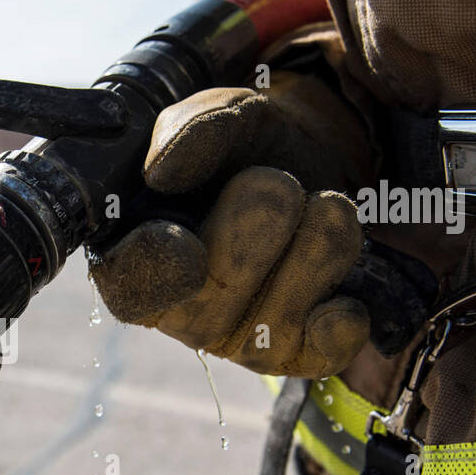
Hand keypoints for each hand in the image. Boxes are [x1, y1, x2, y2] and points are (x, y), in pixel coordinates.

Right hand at [90, 71, 374, 377]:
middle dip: (264, 212)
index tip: (187, 243)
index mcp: (136, 257)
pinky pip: (323, 352)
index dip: (159, 268)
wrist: (320, 163)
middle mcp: (180, 312)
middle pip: (223, 282)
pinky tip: (340, 288)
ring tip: (318, 205)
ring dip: (320, 235)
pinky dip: (342, 316)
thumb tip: (162, 172)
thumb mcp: (225, 117)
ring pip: (285, 304)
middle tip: (271, 180)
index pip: (133, 288)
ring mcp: (237, 340)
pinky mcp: (296, 357)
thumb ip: (191, 130)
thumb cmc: (252, 148)